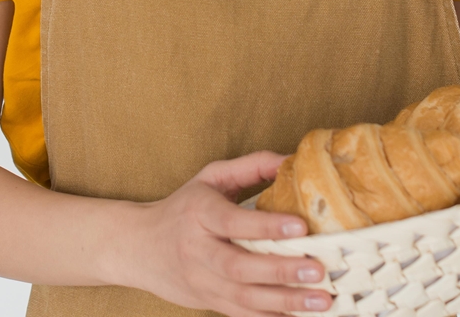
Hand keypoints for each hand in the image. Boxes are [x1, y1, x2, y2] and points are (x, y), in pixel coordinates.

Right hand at [115, 151, 329, 316]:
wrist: (139, 247)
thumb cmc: (183, 208)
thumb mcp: (211, 178)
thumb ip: (252, 166)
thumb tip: (293, 159)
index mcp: (199, 213)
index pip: (233, 221)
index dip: (266, 226)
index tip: (300, 227)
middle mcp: (198, 250)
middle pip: (239, 266)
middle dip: (281, 271)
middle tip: (318, 270)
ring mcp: (203, 281)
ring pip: (244, 297)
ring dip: (285, 301)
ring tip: (320, 300)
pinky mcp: (209, 302)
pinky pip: (242, 315)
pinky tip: (300, 314)